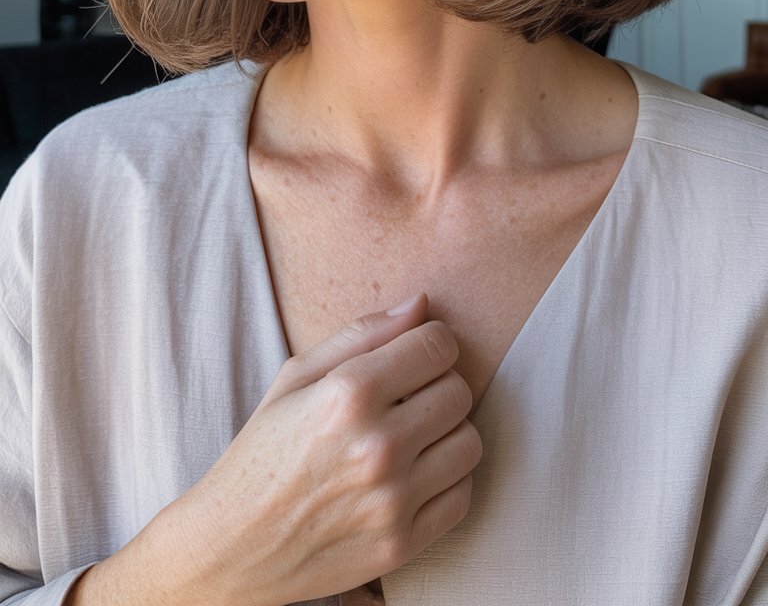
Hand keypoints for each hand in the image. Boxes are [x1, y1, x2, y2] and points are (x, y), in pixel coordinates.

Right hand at [172, 291, 481, 605]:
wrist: (232, 548)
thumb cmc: (263, 452)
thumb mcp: (295, 377)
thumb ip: (362, 333)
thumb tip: (421, 303)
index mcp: (348, 394)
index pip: (437, 345)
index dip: (430, 342)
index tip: (413, 354)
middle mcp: (377, 446)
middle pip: (458, 391)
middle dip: (437, 385)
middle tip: (406, 397)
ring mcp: (392, 500)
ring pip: (469, 442)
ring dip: (447, 433)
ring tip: (411, 435)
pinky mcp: (401, 544)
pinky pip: (462, 495)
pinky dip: (446, 480)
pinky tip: (413, 474)